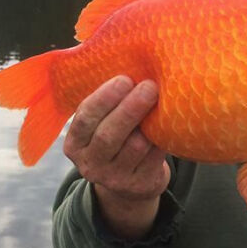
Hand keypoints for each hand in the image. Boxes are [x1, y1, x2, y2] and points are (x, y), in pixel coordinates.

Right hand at [63, 76, 169, 237]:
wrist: (129, 183)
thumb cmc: (117, 138)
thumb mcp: (101, 125)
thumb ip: (107, 104)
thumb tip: (133, 62)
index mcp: (75, 143)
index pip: (85, 118)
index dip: (105, 98)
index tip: (125, 79)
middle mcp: (90, 163)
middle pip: (109, 134)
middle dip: (130, 108)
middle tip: (150, 86)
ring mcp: (114, 178)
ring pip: (135, 146)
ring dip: (150, 122)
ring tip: (162, 100)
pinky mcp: (138, 185)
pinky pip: (154, 157)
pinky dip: (163, 138)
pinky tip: (170, 122)